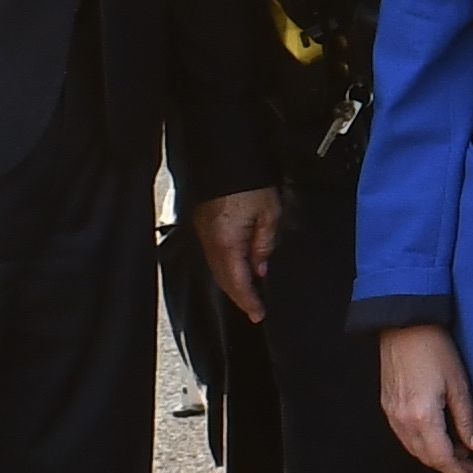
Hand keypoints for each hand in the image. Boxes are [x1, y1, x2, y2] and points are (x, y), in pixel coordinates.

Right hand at [194, 187, 281, 322]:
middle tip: (255, 308)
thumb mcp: (269, 215)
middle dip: (240, 297)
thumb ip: (264, 245)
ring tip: (250, 292)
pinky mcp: (203, 225)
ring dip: (233, 283)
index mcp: (227, 244)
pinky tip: (239, 268)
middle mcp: (211, 243)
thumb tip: (261, 269)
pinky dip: (227, 267)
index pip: (238, 283)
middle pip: (224, 280)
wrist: (226, 157)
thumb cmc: (249, 183)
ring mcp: (204, 234)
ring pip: (218, 269)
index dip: (249, 302)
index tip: (259, 315)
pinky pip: (214, 255)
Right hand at [378, 324, 472, 472]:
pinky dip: (421, 445)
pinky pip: (404, 436)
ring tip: (457, 454)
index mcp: (423, 417)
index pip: (442, 457)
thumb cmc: (434, 348)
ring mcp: (391, 414)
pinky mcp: (387, 405)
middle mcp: (403, 420)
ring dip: (434, 457)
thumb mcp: (459, 383)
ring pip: (413, 449)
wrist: (403, 325)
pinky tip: (435, 439)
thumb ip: (466, 418)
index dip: (457, 472)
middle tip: (469, 468)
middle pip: (426, 457)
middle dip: (448, 466)